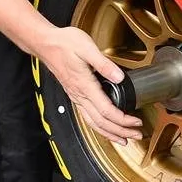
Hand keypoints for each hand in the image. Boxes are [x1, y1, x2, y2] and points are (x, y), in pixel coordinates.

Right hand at [35, 26, 141, 142]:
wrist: (45, 43)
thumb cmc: (64, 43)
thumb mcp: (87, 48)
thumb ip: (105, 64)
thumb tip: (120, 77)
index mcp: (84, 85)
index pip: (106, 110)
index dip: (123, 120)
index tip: (136, 121)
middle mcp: (79, 95)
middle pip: (101, 122)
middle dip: (120, 131)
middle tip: (136, 134)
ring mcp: (76, 96)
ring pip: (93, 122)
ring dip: (109, 133)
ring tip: (123, 139)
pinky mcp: (74, 94)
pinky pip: (87, 116)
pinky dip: (98, 126)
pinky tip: (105, 128)